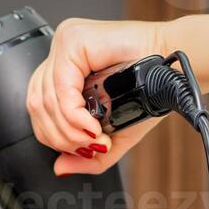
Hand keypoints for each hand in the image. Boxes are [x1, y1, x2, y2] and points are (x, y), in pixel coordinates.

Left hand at [26, 18, 168, 176]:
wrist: (171, 72)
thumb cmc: (148, 92)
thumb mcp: (112, 134)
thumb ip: (85, 155)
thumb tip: (59, 168)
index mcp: (64, 70)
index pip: (38, 108)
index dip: (56, 136)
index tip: (85, 146)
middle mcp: (60, 54)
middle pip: (37, 106)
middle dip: (63, 137)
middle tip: (92, 144)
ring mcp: (65, 44)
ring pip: (45, 100)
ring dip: (70, 130)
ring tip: (96, 136)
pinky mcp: (73, 40)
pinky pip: (60, 90)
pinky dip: (74, 116)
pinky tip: (92, 125)